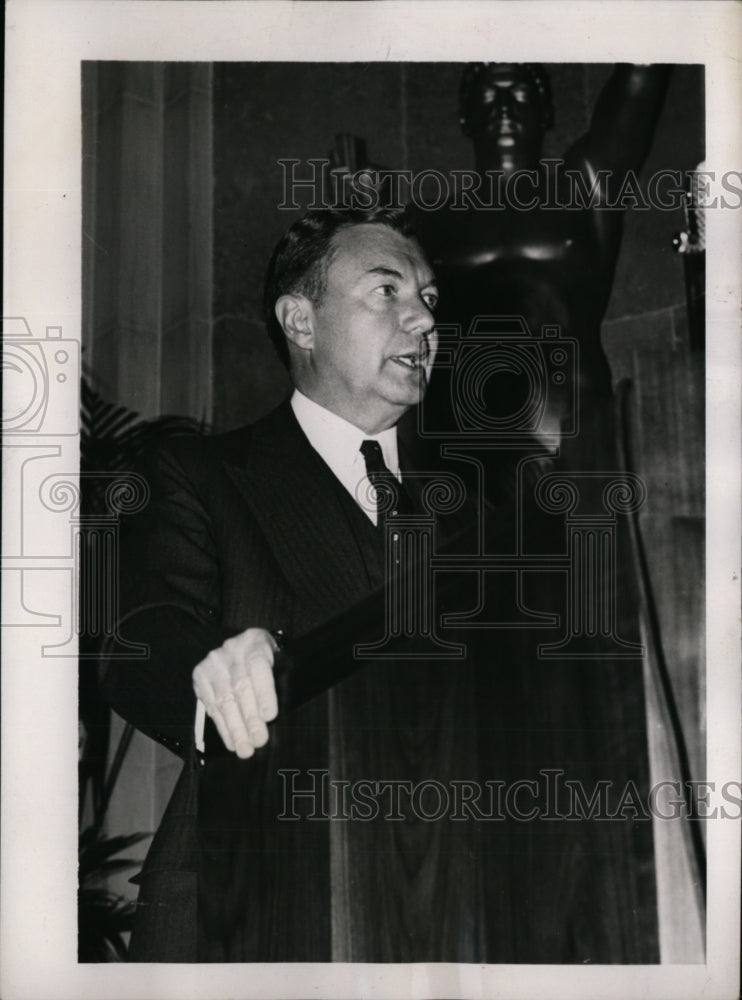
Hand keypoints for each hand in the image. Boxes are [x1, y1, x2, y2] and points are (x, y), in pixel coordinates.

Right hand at [192, 627, 278, 757]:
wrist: (243, 645)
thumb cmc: (265, 659)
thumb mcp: (278, 661)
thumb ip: (279, 681)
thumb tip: (274, 717)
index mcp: (255, 642)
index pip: (259, 666)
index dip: (264, 693)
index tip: (269, 716)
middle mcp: (232, 649)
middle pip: (241, 687)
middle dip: (250, 718)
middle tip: (258, 740)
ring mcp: (214, 662)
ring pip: (224, 700)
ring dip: (235, 728)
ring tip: (244, 748)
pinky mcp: (201, 675)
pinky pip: (211, 705)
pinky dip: (223, 727)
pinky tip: (231, 741)